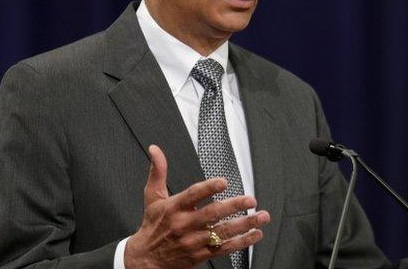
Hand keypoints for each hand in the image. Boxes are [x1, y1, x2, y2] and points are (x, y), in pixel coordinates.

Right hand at [124, 145, 269, 268]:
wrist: (146, 260)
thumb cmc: (152, 225)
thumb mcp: (151, 197)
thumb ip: (158, 172)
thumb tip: (155, 150)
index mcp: (174, 208)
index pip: (192, 196)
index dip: (208, 188)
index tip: (223, 182)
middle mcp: (184, 225)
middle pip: (212, 214)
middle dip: (233, 206)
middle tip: (250, 200)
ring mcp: (194, 241)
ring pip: (222, 232)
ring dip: (244, 224)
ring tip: (261, 217)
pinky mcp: (201, 254)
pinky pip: (225, 248)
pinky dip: (242, 242)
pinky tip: (255, 234)